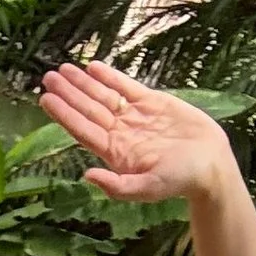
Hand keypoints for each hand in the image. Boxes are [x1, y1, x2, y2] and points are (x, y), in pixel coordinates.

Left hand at [38, 61, 235, 205]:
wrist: (211, 163)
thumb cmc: (181, 180)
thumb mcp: (148, 189)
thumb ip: (117, 186)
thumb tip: (87, 175)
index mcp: (115, 153)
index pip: (83, 130)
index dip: (64, 114)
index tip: (45, 99)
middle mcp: (120, 133)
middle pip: (88, 110)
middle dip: (68, 93)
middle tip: (48, 77)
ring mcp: (134, 116)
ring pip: (103, 96)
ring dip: (83, 83)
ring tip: (64, 68)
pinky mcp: (151, 102)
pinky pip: (125, 87)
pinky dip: (110, 77)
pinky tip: (93, 67)